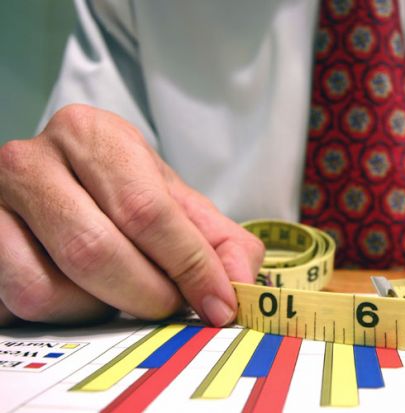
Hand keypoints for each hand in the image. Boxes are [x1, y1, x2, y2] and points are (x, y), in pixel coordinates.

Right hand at [0, 104, 263, 326]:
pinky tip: (84, 293)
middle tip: (170, 305)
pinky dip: (66, 312)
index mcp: (94, 135)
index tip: (218, 305)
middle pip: (96, 250)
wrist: (59, 186)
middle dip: (148, 294)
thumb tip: (239, 284)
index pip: (147, 210)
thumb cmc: (122, 197)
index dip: (189, 266)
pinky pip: (21, 300)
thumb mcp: (177, 204)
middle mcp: (33, 158)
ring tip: (123, 291)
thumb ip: (219, 240)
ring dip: (102, 306)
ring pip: (51, 286)